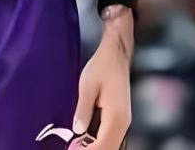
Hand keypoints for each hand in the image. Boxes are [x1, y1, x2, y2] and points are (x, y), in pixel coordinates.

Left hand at [73, 5, 133, 149]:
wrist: (116, 54)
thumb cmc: (102, 66)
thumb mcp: (87, 86)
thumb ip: (83, 109)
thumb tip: (78, 130)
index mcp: (116, 116)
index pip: (103, 145)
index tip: (70, 149)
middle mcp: (124, 122)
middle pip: (110, 149)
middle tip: (71, 148)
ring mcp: (124, 121)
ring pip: (112, 145)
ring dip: (95, 147)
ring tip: (75, 145)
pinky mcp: (120, 118)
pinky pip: (111, 137)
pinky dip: (100, 142)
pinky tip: (85, 139)